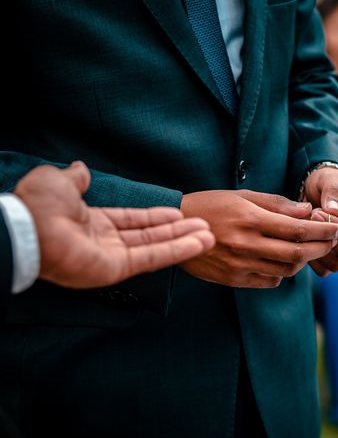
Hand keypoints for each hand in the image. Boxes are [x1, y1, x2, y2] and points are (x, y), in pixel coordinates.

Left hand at [14, 162, 214, 288]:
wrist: (28, 229)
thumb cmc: (39, 205)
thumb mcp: (59, 181)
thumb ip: (76, 177)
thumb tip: (81, 168)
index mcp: (92, 221)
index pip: (132, 220)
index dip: (157, 217)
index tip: (179, 213)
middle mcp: (105, 241)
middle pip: (150, 235)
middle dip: (178, 230)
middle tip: (203, 226)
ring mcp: (113, 257)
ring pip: (156, 248)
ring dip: (184, 241)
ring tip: (209, 236)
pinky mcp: (118, 269)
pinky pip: (152, 258)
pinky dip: (177, 250)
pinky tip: (199, 243)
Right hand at [180, 190, 337, 287]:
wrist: (176, 228)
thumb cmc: (211, 205)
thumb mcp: (243, 196)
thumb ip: (277, 204)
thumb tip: (307, 211)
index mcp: (250, 220)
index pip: (298, 230)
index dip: (323, 231)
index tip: (337, 228)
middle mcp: (247, 245)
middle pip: (297, 253)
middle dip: (321, 247)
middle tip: (332, 240)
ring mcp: (240, 265)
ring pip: (286, 269)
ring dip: (304, 260)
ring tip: (310, 248)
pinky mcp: (234, 280)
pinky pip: (269, 280)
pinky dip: (283, 272)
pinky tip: (284, 260)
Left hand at [303, 167, 337, 275]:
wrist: (318, 192)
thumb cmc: (327, 182)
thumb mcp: (329, 178)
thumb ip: (332, 191)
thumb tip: (333, 211)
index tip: (317, 212)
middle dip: (325, 238)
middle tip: (308, 219)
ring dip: (318, 251)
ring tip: (306, 231)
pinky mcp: (337, 258)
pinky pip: (327, 270)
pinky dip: (314, 261)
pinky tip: (304, 243)